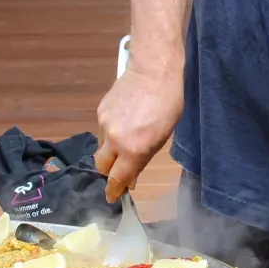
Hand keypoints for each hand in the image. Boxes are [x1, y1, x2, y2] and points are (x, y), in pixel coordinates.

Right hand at [94, 58, 184, 202]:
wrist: (153, 71)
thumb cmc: (168, 105)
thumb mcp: (162, 137)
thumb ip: (143, 159)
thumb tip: (131, 177)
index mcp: (133, 150)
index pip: (116, 179)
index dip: (113, 191)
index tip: (112, 197)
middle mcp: (114, 140)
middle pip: (101, 167)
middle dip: (108, 172)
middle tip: (119, 170)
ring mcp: (104, 124)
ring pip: (101, 147)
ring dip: (111, 151)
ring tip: (126, 141)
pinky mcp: (100, 111)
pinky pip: (102, 131)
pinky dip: (111, 133)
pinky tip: (124, 124)